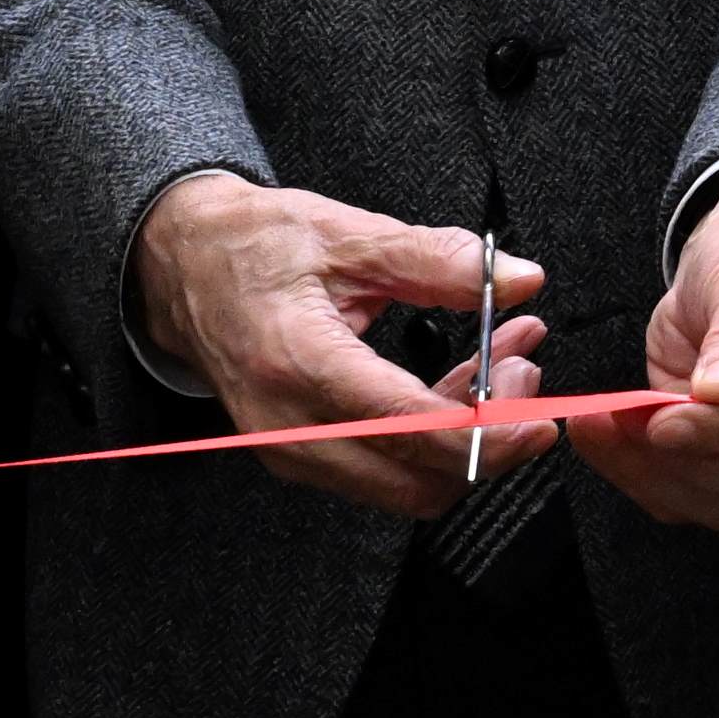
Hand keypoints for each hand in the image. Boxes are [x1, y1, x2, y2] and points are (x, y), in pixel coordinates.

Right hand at [131, 174, 549, 521]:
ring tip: (501, 365)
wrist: (183, 266)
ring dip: (466, 440)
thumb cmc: (254, 246)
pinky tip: (462, 381)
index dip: (484, 433)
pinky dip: (433, 439)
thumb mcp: (348, 233)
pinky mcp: (301, 455)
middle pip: (415, 482)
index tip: (535, 417)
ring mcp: (291, 450)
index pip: (407, 429)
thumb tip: (519, 278)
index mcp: (298, 365)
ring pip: (405, 484)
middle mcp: (290, 427)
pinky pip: (382, 471)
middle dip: (487, 441)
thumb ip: (437, 260)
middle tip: (522, 373)